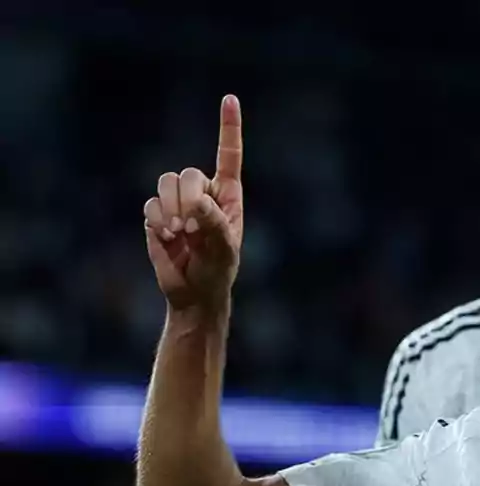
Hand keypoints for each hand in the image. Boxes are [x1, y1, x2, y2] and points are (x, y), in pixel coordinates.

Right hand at [144, 95, 244, 310]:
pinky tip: (167, 238)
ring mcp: (177, 202)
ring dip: (171, 210)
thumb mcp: (224, 249)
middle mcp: (203, 192)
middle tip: (192, 227)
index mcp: (228, 195)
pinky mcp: (156, 214)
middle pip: (187, 174)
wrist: (193, 292)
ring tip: (180, 234)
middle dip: (187, 200)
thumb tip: (196, 203)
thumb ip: (214, 223)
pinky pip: (150, 204)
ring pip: (165, 183)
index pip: (228, 155)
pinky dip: (157, 221)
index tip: (230, 98)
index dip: (228, 127)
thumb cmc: (218, 269)